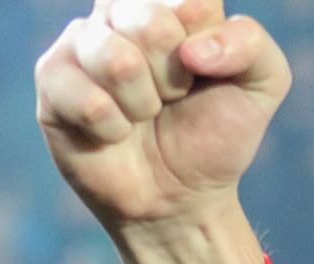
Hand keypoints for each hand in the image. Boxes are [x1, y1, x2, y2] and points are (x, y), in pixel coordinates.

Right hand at [36, 0, 289, 231]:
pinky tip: (115, 132)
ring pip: (117, 59)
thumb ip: (251, 45)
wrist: (182, 195)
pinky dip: (114, 127)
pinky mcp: (53, 78)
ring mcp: (82, 41)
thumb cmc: (216, 133)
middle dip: (175, 78)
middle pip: (152, 22)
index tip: (204, 73)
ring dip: (144, 103)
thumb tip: (191, 49)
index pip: (191, 3)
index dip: (207, 49)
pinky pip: (88, 98)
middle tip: (173, 97)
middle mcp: (121, 12)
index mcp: (171, 4)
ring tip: (144, 115)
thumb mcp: (261, 86)